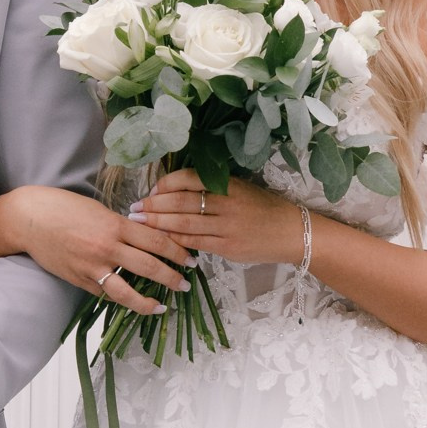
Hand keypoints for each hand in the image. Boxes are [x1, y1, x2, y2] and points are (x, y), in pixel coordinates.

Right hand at [0, 184, 193, 313]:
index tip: (191, 260)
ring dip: (148, 301)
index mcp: (116, 224)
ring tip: (162, 306)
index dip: (178, 252)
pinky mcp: (79, 280)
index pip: (157, 241)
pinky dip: (121, 298)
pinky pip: (105, 293)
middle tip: (186, 285)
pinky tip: (132, 302)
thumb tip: (143, 239)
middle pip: (149, 266)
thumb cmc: (64, 208)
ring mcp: (92, 266)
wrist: (29, 219)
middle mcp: (107, 247)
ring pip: (127, 291)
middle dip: (172, 278)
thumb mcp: (99, 210)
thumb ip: (121, 226)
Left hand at [132, 170, 300, 268]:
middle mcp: (227, 203)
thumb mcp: (242, 188)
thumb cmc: (265, 208)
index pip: (189, 179)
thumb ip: (213, 188)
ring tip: (139, 222)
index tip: (152, 190)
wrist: (292, 233)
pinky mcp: (228, 248)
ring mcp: (227, 227)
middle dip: (154, 205)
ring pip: (184, 224)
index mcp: (229, 184)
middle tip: (134, 208)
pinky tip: (161, 239)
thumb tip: (175, 191)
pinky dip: (175, 240)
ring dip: (158, 223)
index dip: (166, 184)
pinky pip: (195, 242)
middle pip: (181, 202)